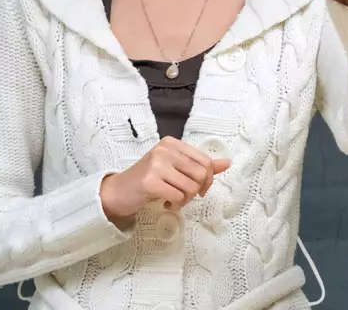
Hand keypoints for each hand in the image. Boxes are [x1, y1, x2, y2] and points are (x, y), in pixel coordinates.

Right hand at [99, 137, 230, 224]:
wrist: (119, 191)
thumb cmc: (149, 179)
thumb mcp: (175, 167)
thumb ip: (200, 165)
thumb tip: (227, 163)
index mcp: (171, 143)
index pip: (205, 161)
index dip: (208, 179)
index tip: (198, 189)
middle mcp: (164, 150)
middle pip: (201, 174)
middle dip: (196, 191)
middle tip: (183, 196)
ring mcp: (156, 164)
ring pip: (191, 187)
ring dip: (186, 200)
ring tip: (173, 199)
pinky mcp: (150, 181)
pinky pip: (178, 197)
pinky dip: (176, 204)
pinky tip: (165, 203)